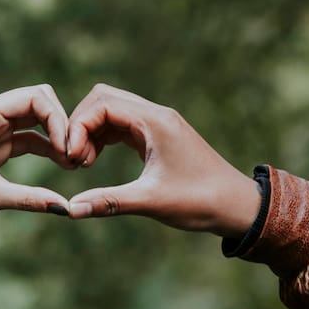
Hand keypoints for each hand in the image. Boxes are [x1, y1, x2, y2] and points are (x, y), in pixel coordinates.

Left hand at [0, 85, 72, 244]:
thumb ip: (29, 199)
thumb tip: (65, 209)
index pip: (34, 97)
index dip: (57, 119)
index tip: (68, 149)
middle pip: (38, 102)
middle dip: (60, 125)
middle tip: (75, 154)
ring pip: (35, 120)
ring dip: (55, 137)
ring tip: (73, 162)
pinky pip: (27, 137)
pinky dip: (45, 148)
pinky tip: (61, 163)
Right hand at [64, 84, 260, 236]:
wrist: (238, 206)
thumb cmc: (200, 201)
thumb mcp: (151, 202)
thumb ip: (109, 202)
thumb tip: (70, 210)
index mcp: (155, 121)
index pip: (102, 104)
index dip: (78, 127)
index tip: (70, 158)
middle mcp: (156, 115)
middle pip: (103, 99)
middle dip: (81, 124)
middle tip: (73, 159)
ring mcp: (157, 124)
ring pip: (111, 111)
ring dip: (91, 131)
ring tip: (82, 164)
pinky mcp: (157, 136)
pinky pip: (122, 125)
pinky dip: (103, 138)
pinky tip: (94, 160)